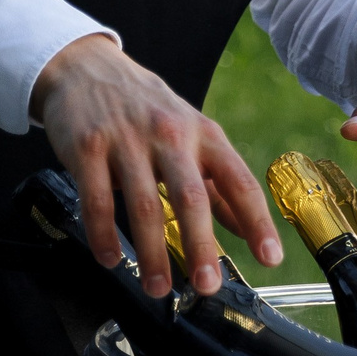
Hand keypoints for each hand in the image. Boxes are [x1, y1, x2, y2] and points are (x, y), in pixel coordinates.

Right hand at [29, 32, 281, 298]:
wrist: (87, 68)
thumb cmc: (147, 109)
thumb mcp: (191, 135)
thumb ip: (218, 183)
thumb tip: (247, 228)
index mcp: (204, 134)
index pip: (239, 181)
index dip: (257, 221)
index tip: (270, 258)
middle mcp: (171, 133)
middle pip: (192, 197)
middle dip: (201, 245)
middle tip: (207, 285)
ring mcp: (128, 139)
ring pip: (145, 205)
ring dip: (152, 253)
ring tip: (158, 287)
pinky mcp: (89, 146)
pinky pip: (98, 200)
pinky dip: (105, 235)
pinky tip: (111, 258)